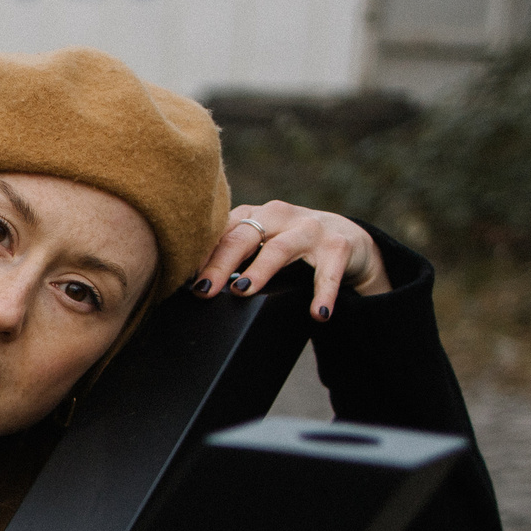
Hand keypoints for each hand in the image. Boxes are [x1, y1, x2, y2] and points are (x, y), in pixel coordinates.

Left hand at [190, 202, 390, 322]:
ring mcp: (310, 229)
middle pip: (243, 237)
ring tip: (243, 292)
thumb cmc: (292, 248)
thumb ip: (231, 259)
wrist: (348, 240)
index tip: (181, 277)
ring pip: (280, 248)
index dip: (200, 253)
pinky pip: (328, 271)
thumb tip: (192, 290)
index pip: (220, 231)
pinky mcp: (338, 246)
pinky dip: (324, 293)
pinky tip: (318, 314)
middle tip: (203, 290)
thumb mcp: (259, 247)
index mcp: (253, 216)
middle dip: (221, 264)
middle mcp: (278, 217)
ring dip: (260, 270)